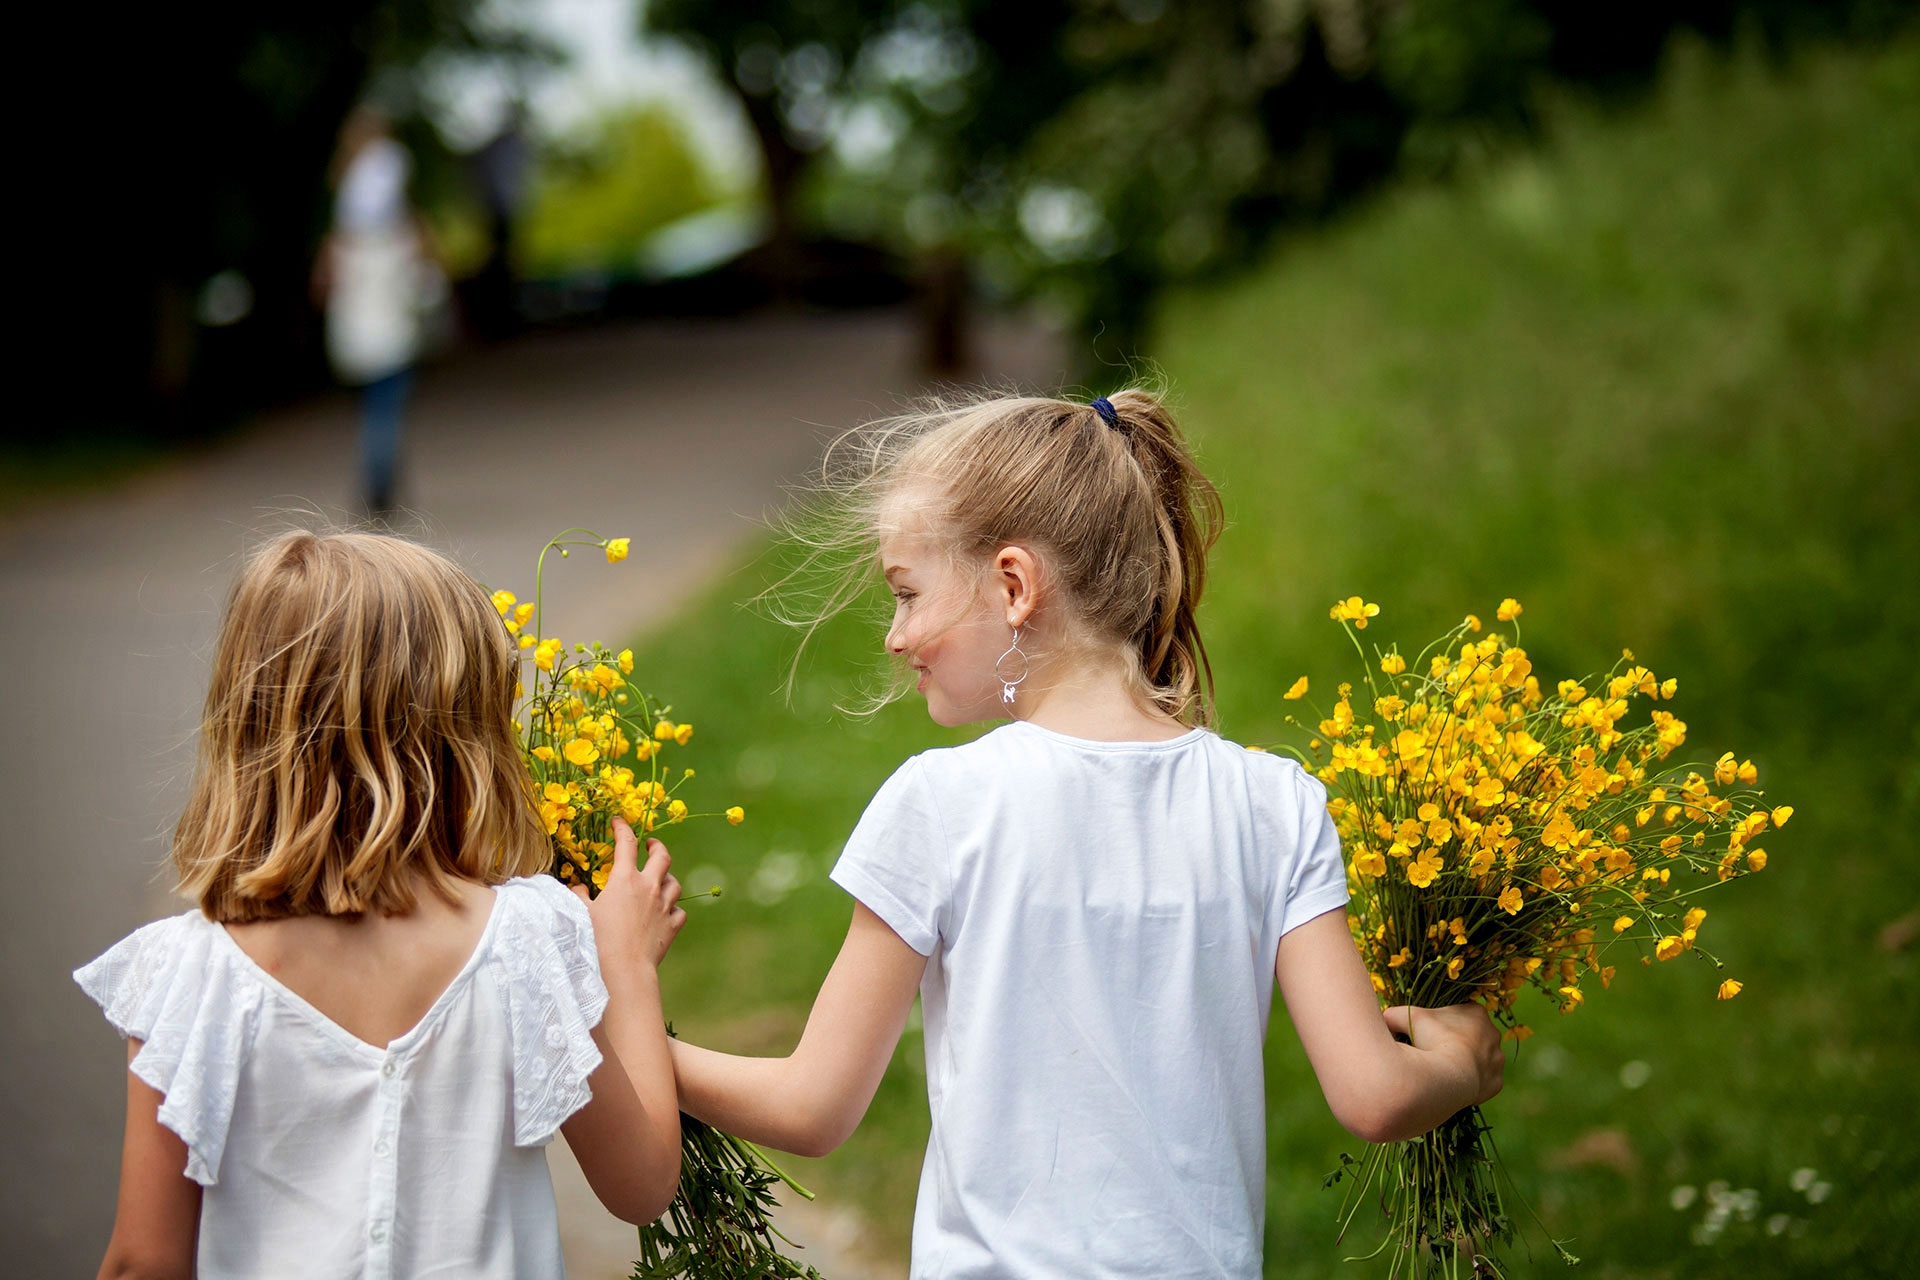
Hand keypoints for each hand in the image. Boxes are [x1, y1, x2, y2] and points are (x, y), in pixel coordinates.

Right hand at [576, 818, 684, 980]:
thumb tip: (576, 887)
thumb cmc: (597, 941)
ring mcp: (664, 906)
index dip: (622, 828)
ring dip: (667, 878)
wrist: (624, 970)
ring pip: (674, 882)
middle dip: (657, 846)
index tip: (618, 822)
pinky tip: (666, 911)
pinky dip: (673, 908)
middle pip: (662, 857)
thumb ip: (578, 896)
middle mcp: (648, 888)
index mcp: (624, 880)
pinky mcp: (672, 926)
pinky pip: (679, 910)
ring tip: (660, 879)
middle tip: (651, 844)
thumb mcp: (580, 914)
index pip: (626, 843)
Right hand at [1383, 1002, 1504, 1107]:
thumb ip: (1395, 1013)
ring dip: (1464, 1062)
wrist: (1449, 1078)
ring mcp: (1497, 1060)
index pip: (1460, 1012)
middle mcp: (1493, 1034)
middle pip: (1471, 1036)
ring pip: (1479, 1059)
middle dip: (1455, 1042)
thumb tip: (1384, 1016)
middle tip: (1434, 1051)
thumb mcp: (1405, 1018)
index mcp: (1476, 1012)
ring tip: (1443, 1070)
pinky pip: (1483, 1081)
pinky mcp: (1496, 1083)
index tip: (1428, 1032)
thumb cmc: (1430, 1041)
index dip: (1442, 1022)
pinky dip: (1470, 1082)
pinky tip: (1454, 1084)